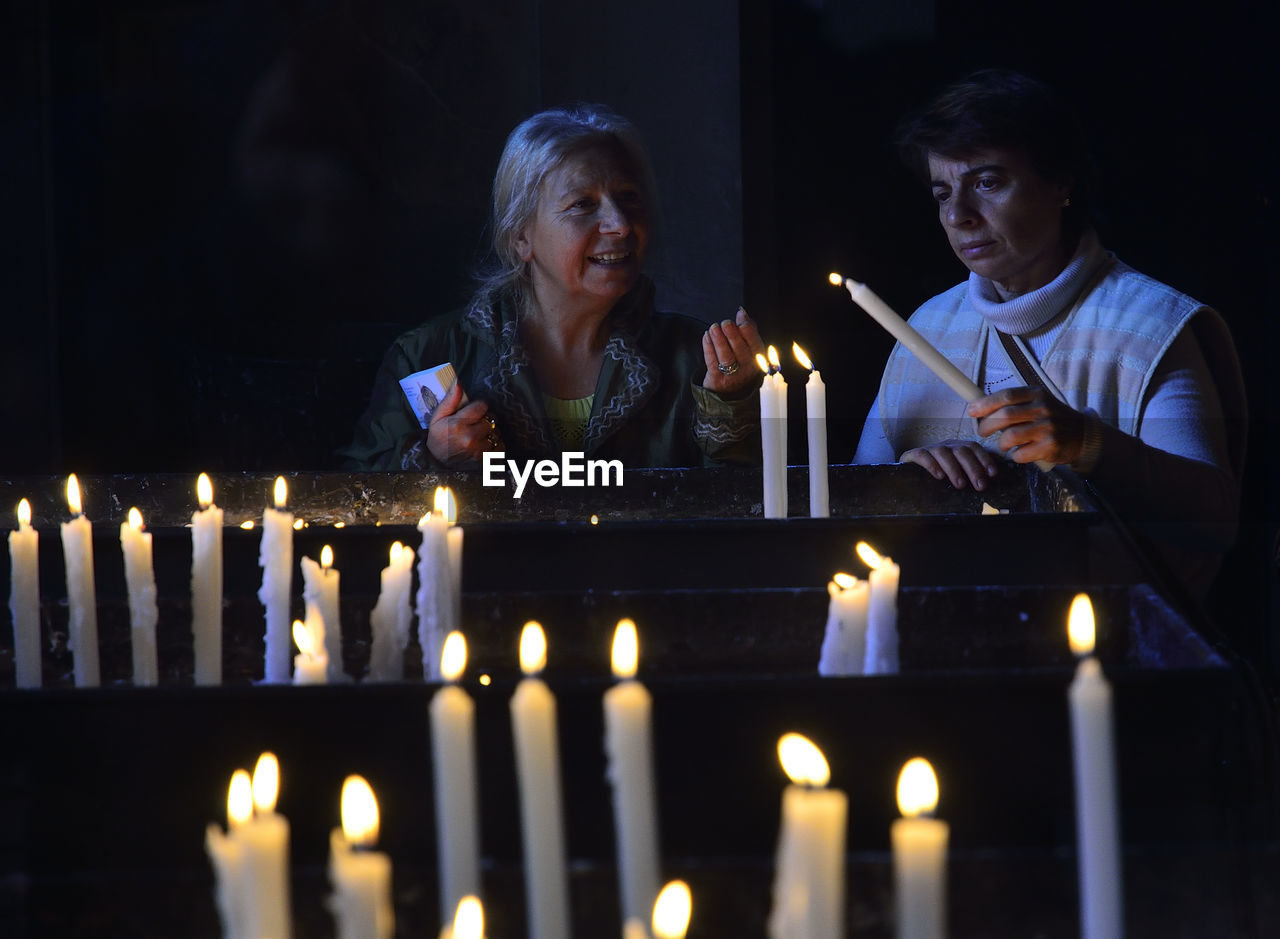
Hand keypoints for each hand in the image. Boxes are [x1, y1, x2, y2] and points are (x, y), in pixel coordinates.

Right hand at [425, 384, 502, 466]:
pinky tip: (485, 446)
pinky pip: (500, 448)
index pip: (482, 406)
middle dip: (486, 420)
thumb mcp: (438, 417)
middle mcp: (470, 437)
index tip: (475, 411)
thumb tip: (458, 382)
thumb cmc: (438, 439)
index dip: (480, 407)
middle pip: (491, 420)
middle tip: (477, 424)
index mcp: (459, 424)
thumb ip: (450, 400)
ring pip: (497, 433)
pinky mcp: (484, 461)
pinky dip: (496, 446)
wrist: (436, 464)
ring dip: (492, 433)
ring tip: (480, 436)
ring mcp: (479, 451)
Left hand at [701, 307, 766, 395]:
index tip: (739, 317)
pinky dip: (708, 347)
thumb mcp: (748, 348)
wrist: (728, 391)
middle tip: (725, 323)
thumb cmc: (739, 363)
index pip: (755, 343)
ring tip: (713, 328)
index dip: (747, 329)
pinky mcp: (718, 379)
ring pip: (726, 356)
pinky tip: (706, 336)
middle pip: (740, 350)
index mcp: (757, 358)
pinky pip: (712, 362)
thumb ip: (747, 329)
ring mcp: (733, 375)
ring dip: (719, 340)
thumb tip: (742, 312)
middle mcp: (747, 368)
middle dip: (732, 334)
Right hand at [901, 439, 1000, 490]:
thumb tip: (988, 485)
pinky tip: (939, 476)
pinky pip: (922, 455)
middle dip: (973, 468)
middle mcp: (945, 446)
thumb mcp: (957, 477)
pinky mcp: (912, 455)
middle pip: (961, 450)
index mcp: (958, 448)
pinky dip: (931, 465)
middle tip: (980, 486)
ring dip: (954, 468)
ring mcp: (929, 450)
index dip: (984, 459)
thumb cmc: (938, 481)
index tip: (993, 474)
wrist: (908, 478)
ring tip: (960, 484)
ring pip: (943, 452)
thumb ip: (970, 478)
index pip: (974, 447)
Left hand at [967, 386, 1084, 466]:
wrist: (1083, 435)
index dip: (985, 403)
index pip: (1006, 396)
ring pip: (1009, 437)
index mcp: (1037, 394)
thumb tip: (981, 407)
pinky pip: (1020, 454)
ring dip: (1001, 443)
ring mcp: (1047, 428)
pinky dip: (1015, 455)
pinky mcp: (1050, 446)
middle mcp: (1043, 408)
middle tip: (982, 432)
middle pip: (1004, 416)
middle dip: (986, 426)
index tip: (971, 410)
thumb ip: (1014, 403)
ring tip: (1004, 444)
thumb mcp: (1038, 402)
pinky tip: (1021, 452)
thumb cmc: (1053, 418)